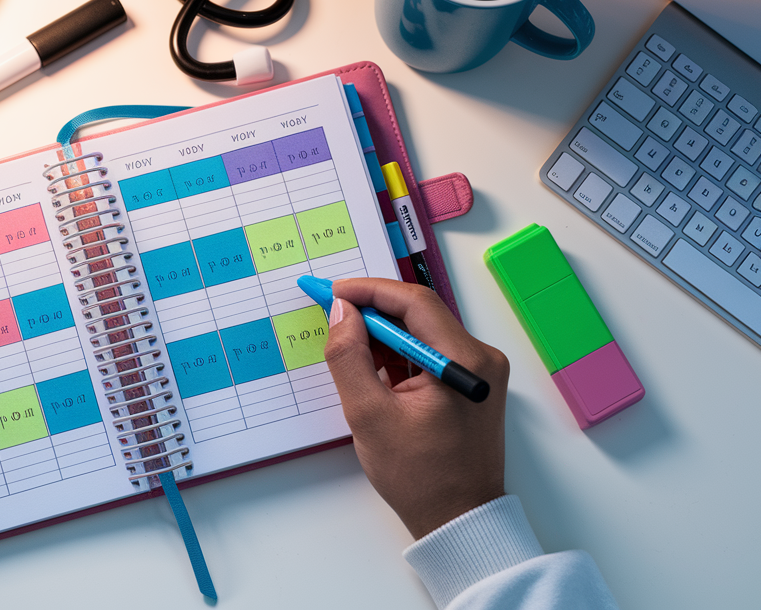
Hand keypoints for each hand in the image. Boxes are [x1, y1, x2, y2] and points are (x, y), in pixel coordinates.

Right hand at [323, 278, 509, 539]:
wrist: (458, 519)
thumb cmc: (421, 478)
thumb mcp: (369, 415)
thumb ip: (349, 357)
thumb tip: (340, 313)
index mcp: (465, 361)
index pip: (414, 302)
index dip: (369, 291)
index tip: (333, 292)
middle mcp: (480, 359)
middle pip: (419, 313)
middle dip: (371, 310)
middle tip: (330, 310)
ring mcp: (478, 372)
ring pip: (421, 332)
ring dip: (383, 333)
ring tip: (346, 343)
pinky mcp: (470, 384)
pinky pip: (428, 352)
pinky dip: (397, 353)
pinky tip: (371, 365)